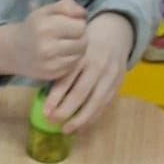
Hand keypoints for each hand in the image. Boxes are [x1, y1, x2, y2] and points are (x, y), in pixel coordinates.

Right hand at [0, 0, 87, 81]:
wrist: (13, 50)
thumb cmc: (34, 27)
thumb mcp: (46, 10)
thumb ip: (66, 5)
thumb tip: (83, 14)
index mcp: (46, 27)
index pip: (80, 26)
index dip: (78, 24)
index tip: (70, 24)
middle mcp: (47, 47)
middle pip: (83, 42)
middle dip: (80, 37)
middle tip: (70, 35)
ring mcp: (49, 63)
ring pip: (80, 55)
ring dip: (78, 49)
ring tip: (66, 43)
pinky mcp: (51, 74)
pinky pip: (73, 66)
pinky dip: (71, 59)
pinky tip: (61, 54)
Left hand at [43, 11, 132, 131]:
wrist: (115, 33)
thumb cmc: (85, 46)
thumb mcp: (73, 50)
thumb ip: (62, 69)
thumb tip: (45, 98)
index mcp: (81, 55)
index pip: (66, 79)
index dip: (55, 98)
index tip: (45, 112)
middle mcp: (97, 65)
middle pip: (80, 92)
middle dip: (65, 110)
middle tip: (51, 122)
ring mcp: (109, 75)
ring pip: (95, 102)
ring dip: (79, 119)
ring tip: (65, 130)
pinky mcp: (117, 83)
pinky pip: (104, 105)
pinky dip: (92, 118)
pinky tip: (80, 127)